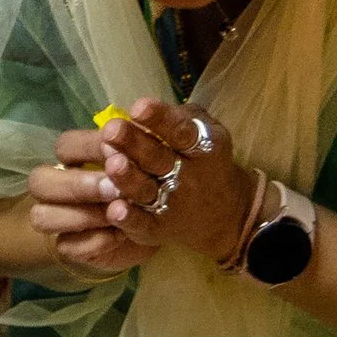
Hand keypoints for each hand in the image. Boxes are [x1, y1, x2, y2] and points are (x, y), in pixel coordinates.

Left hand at [23, 101, 254, 273]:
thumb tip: (146, 107)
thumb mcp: (208, 133)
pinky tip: (115, 209)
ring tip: (112, 164)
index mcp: (202, 146)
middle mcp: (186, 176)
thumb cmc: (205, 161)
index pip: (181, 131)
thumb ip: (182, 118)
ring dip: (128, 179)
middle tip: (111, 130)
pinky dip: (129, 218)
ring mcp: (171, 204)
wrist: (225, 214)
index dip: (160, 119)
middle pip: (157, 158)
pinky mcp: (157, 229)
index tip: (139, 107)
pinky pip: (142, 224)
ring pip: (146, 191)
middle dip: (134, 144)